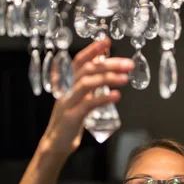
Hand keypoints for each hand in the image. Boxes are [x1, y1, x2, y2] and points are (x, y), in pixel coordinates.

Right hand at [41, 37, 134, 158]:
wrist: (56, 142)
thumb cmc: (71, 118)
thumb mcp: (80, 96)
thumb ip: (89, 80)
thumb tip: (101, 61)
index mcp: (68, 82)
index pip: (79, 60)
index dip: (92, 50)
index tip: (107, 41)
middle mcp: (67, 89)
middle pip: (87, 70)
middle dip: (109, 64)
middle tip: (128, 64)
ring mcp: (68, 102)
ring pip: (87, 84)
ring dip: (108, 78)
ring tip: (125, 78)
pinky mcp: (71, 117)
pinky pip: (88, 104)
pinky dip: (103, 98)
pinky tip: (116, 95)